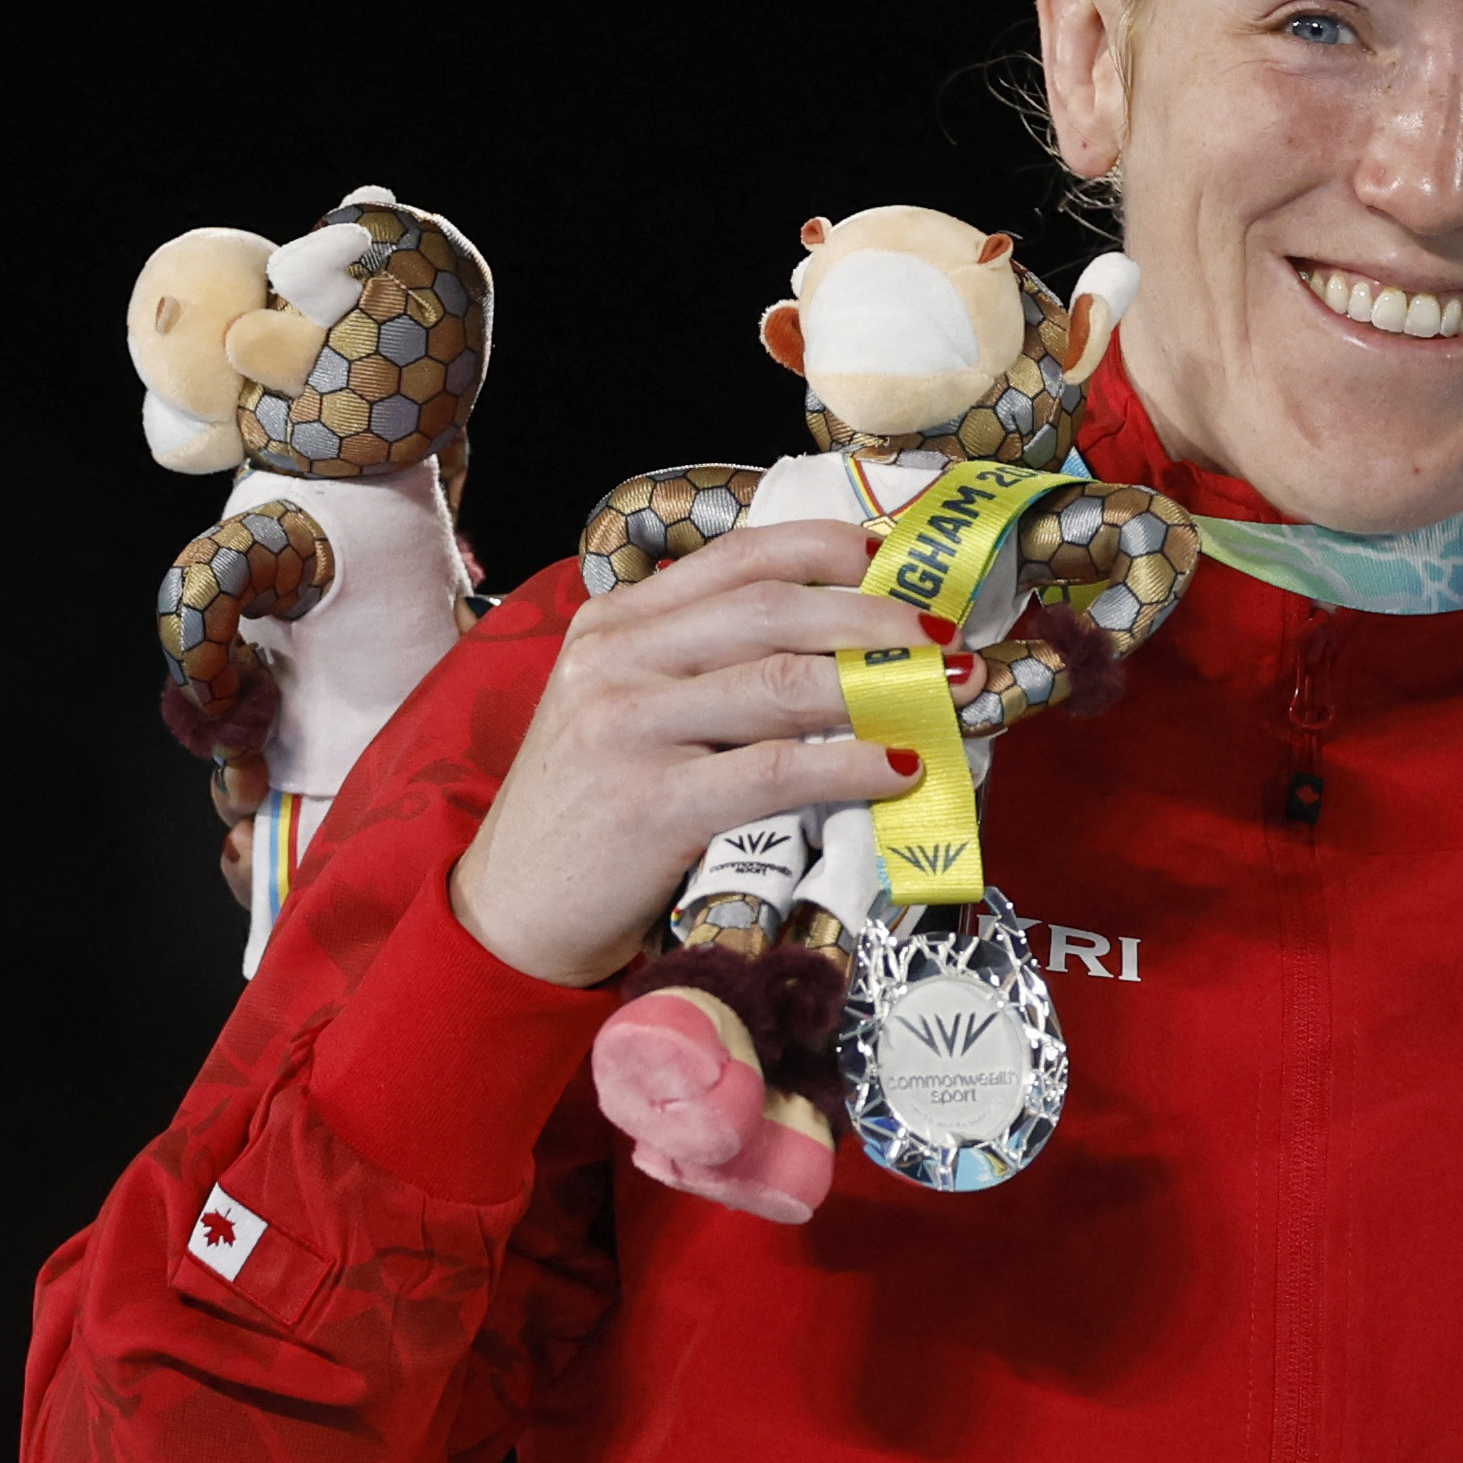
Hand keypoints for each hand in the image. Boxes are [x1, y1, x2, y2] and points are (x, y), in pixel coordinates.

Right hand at [451, 522, 927, 987]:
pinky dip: (853, 766)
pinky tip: (901, 768)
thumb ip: (709, 668)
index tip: (899, 564)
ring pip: (783, 682)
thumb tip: (848, 651)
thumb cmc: (595, 809)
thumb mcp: (632, 711)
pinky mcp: (649, 802)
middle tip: (947, 641)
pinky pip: (776, 770)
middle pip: (774, 609)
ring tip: (948, 698)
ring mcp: (626, 726)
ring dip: (883, 687)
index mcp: (617, 621)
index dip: (833, 550)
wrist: (514, 913)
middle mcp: (616, 658)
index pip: (740, 556)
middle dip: (877, 620)